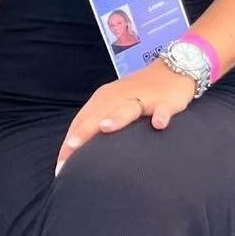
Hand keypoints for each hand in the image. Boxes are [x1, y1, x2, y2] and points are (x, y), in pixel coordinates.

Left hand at [55, 60, 196, 173]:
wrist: (173, 69)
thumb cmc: (139, 94)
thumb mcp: (115, 106)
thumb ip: (99, 124)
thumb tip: (79, 153)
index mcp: (104, 99)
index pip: (82, 121)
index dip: (70, 142)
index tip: (61, 166)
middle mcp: (119, 97)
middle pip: (98, 115)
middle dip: (84, 132)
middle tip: (71, 151)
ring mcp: (142, 99)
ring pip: (127, 109)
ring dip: (116, 118)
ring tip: (105, 128)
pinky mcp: (164, 101)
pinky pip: (163, 109)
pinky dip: (161, 116)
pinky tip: (159, 125)